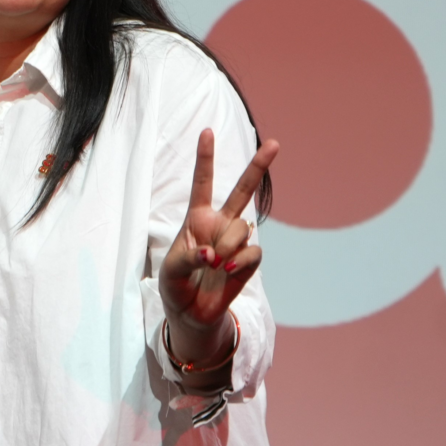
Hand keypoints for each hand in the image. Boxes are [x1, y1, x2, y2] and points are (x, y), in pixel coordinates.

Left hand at [159, 129, 281, 362]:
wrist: (192, 313)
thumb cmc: (176, 286)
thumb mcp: (170, 271)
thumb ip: (188, 258)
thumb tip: (213, 255)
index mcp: (197, 218)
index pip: (203, 184)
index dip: (205, 159)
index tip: (206, 132)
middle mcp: (220, 224)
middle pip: (242, 190)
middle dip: (258, 166)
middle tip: (275, 143)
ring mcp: (236, 241)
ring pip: (241, 229)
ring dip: (226, 247)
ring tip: (213, 264)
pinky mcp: (249, 260)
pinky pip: (252, 251)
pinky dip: (240, 261)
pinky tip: (227, 270)